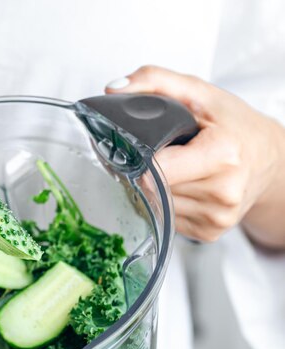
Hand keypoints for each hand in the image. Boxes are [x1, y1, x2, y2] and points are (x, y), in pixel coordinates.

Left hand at [106, 66, 284, 246]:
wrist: (270, 159)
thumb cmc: (235, 126)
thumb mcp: (200, 93)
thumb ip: (155, 81)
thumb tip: (114, 89)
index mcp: (222, 156)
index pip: (156, 168)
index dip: (141, 157)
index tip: (141, 147)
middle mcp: (223, 191)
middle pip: (153, 186)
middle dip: (149, 170)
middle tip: (165, 154)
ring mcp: (217, 217)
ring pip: (157, 204)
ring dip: (157, 187)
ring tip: (179, 169)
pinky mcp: (210, 232)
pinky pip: (168, 218)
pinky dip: (168, 201)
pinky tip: (184, 186)